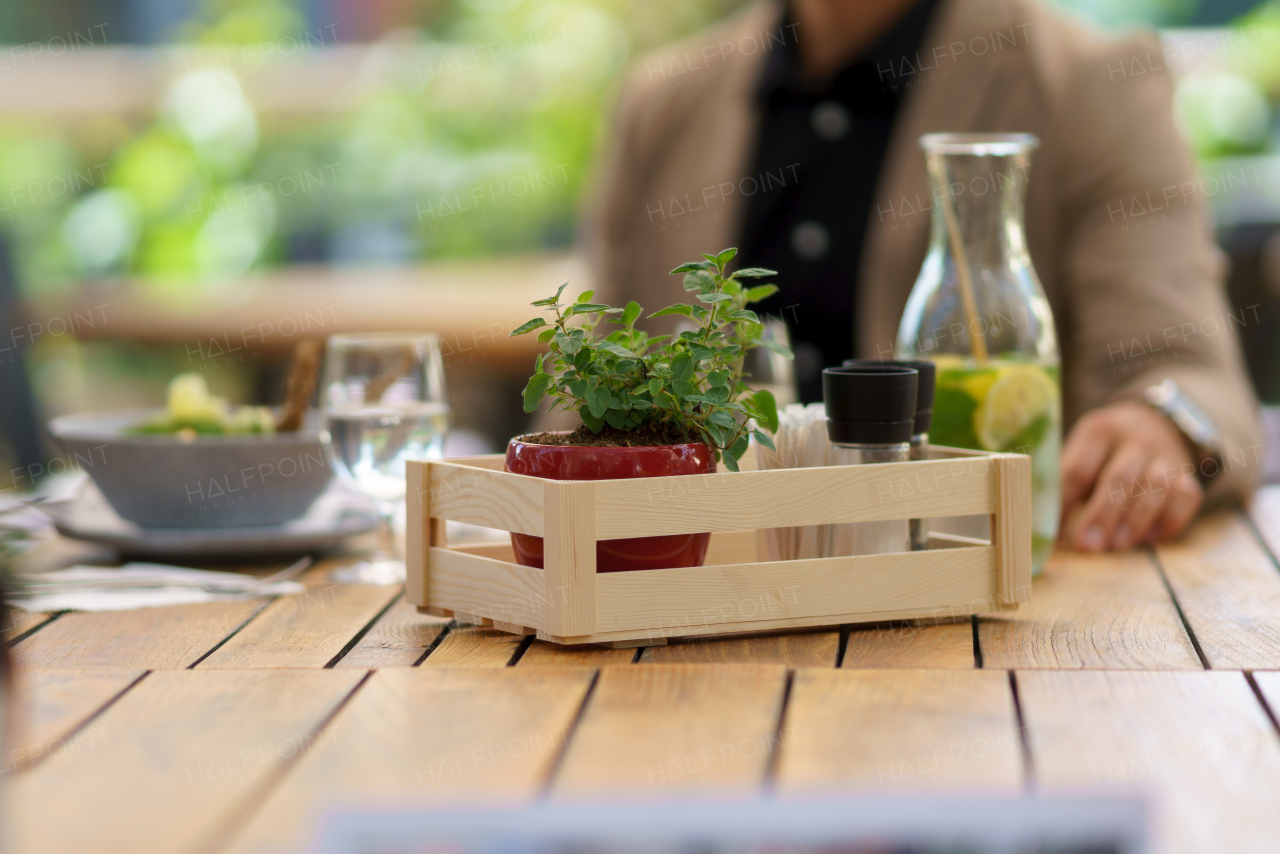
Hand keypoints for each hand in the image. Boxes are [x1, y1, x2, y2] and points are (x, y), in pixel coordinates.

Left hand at [1059, 400, 1202, 550]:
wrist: (1154, 424)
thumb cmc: (1103, 453)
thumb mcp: (1080, 454)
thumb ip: (1065, 485)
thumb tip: (1043, 530)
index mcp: (1099, 432)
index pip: (1079, 469)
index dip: (1065, 503)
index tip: (1055, 533)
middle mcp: (1136, 440)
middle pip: (1119, 478)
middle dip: (1102, 515)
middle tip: (1088, 546)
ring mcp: (1166, 457)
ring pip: (1156, 488)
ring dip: (1135, 521)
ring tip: (1116, 546)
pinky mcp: (1189, 477)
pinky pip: (1186, 499)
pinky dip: (1168, 522)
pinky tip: (1148, 539)